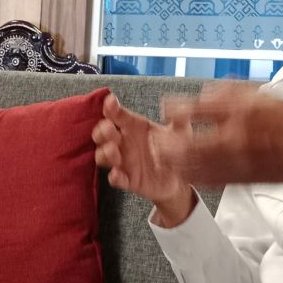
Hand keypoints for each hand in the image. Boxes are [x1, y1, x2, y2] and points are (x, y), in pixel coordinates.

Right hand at [92, 93, 193, 225]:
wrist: (181, 178)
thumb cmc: (176, 149)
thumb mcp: (181, 132)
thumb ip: (180, 120)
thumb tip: (176, 108)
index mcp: (134, 126)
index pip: (118, 114)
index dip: (111, 108)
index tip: (111, 102)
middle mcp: (125, 143)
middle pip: (102, 134)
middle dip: (102, 130)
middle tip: (110, 129)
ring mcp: (124, 162)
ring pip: (102, 156)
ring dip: (105, 152)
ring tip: (113, 150)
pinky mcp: (128, 180)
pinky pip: (115, 179)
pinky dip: (114, 177)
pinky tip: (117, 174)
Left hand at [153, 81, 282, 204]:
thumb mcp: (260, 96)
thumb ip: (229, 94)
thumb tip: (202, 96)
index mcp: (240, 115)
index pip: (197, 111)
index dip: (176, 110)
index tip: (167, 108)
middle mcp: (235, 140)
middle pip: (188, 145)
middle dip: (167, 141)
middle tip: (156, 137)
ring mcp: (237, 163)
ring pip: (195, 167)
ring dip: (174, 161)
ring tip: (163, 155)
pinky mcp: (241, 179)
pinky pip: (209, 181)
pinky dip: (192, 175)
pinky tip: (185, 171)